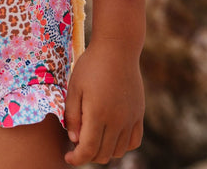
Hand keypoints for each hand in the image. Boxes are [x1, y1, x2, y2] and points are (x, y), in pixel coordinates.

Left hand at [64, 38, 143, 164]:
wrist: (117, 48)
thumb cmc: (91, 65)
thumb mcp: (75, 87)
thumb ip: (73, 116)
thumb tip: (74, 141)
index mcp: (98, 114)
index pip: (88, 150)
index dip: (76, 159)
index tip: (68, 157)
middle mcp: (117, 120)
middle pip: (103, 154)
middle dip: (88, 155)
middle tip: (78, 145)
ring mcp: (130, 118)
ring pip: (118, 151)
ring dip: (104, 151)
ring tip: (93, 139)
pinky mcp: (139, 114)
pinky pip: (133, 141)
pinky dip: (122, 145)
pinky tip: (111, 135)